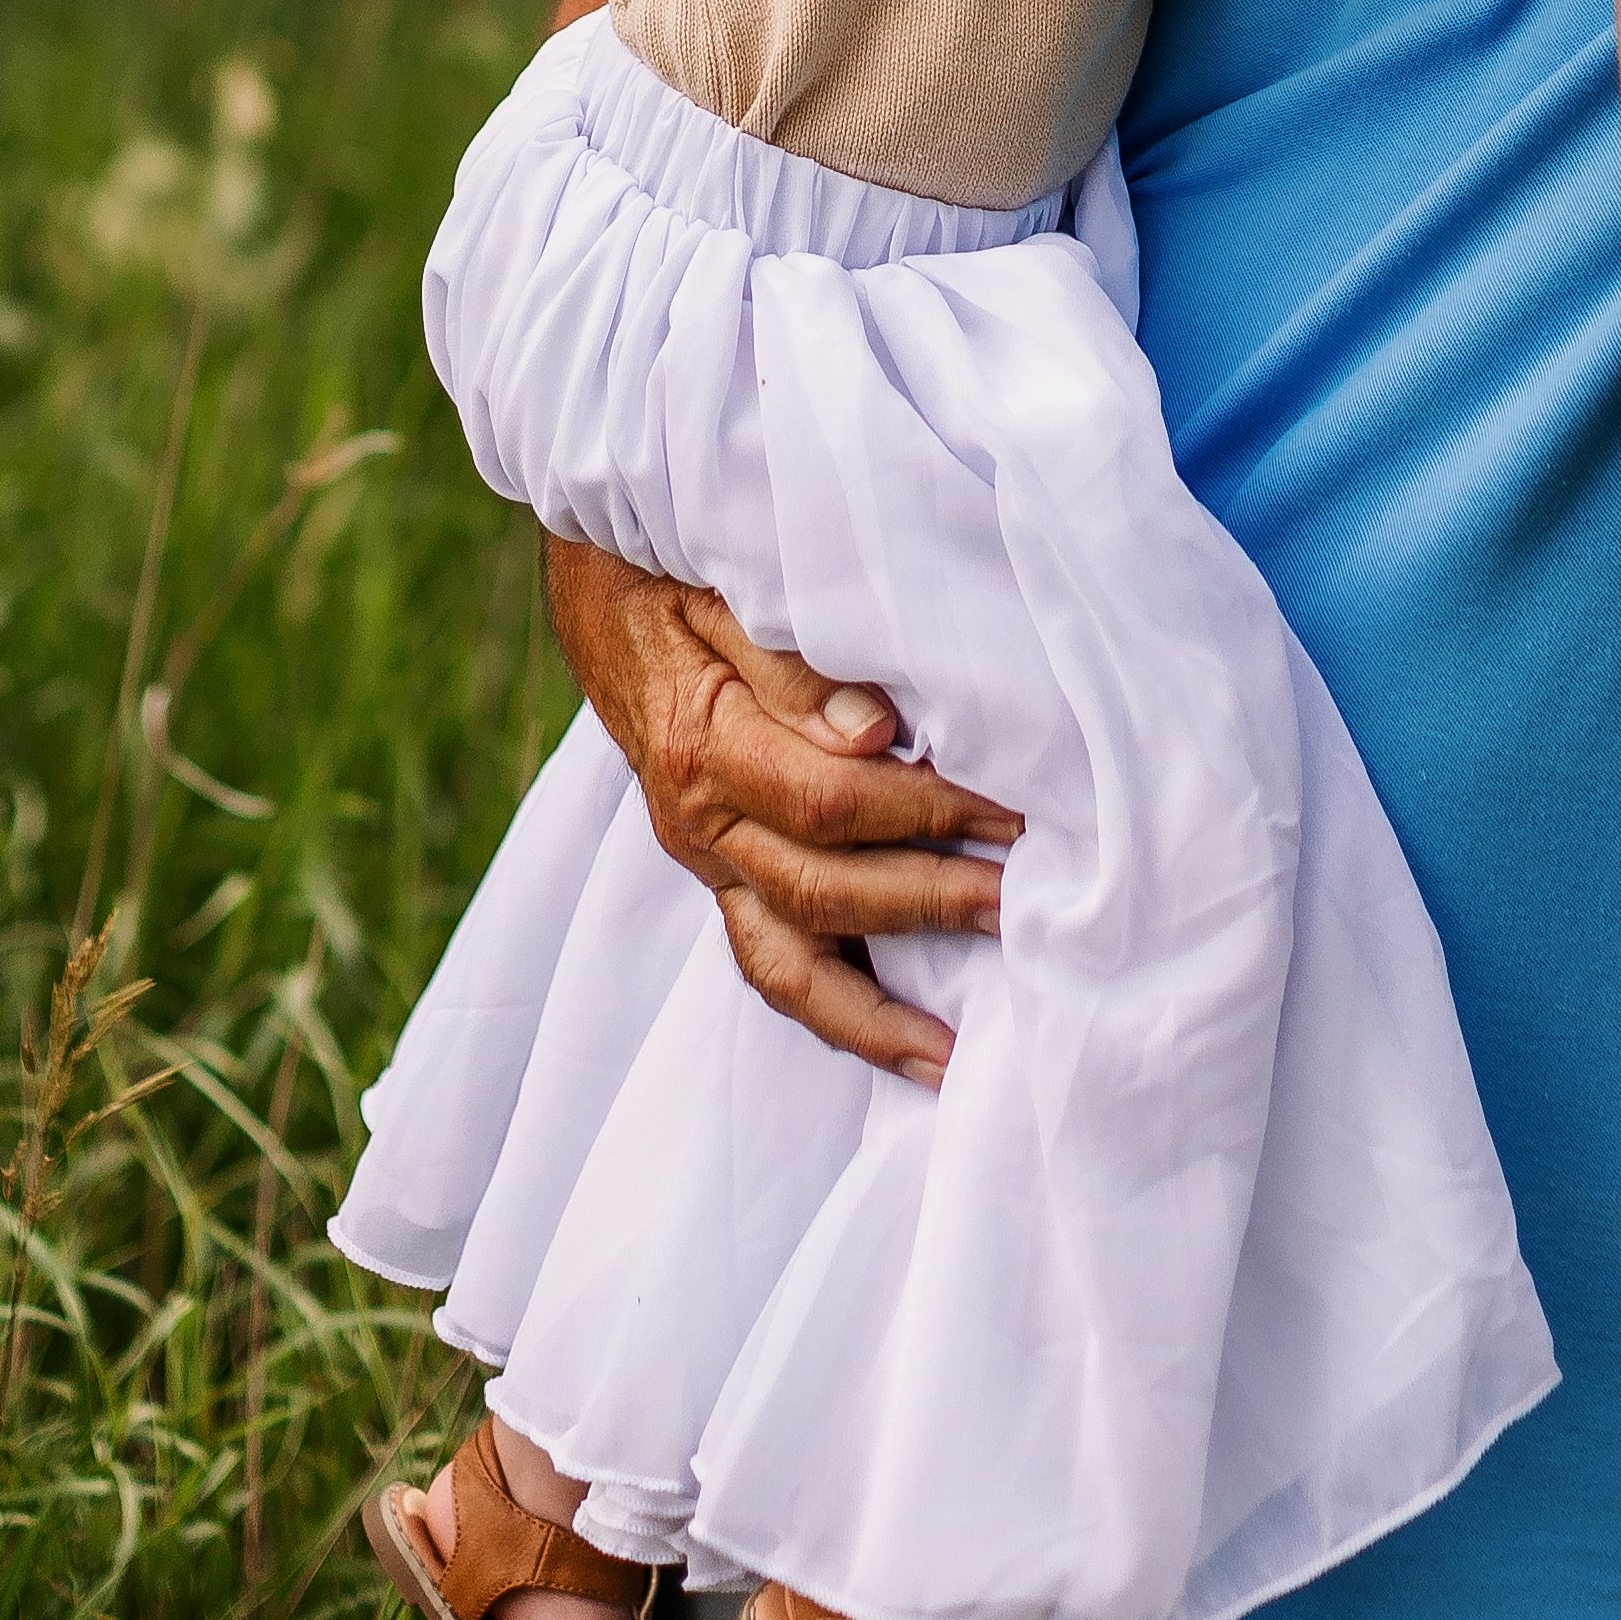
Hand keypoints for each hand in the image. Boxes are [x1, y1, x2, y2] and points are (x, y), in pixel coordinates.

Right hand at [544, 538, 1018, 1089]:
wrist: (593, 583)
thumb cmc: (668, 564)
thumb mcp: (723, 583)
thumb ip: (793, 661)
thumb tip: (875, 732)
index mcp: (702, 744)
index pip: (828, 801)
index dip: (924, 811)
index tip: (1012, 806)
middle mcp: (697, 822)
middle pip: (823, 889)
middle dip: (931, 900)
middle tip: (1026, 905)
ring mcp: (705, 859)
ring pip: (788, 963)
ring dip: (879, 1011)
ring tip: (961, 1055)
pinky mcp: (720, 874)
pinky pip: (773, 962)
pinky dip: (838, 1010)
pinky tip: (906, 1040)